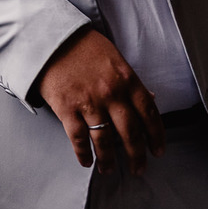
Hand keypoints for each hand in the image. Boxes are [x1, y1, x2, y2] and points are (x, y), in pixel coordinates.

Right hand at [37, 28, 165, 175]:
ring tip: (109, 170)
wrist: (50, 38)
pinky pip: (79, 139)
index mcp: (126, 79)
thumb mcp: (114, 58)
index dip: (156, 135)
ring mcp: (89, 103)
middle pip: (130, 133)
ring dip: (109, 160)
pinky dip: (84, 154)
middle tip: (138, 169)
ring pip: (105, 141)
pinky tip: (87, 161)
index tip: (157, 150)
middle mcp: (111, 94)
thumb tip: (149, 98)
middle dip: (136, 155)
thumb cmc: (83, 46)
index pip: (148, 113)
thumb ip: (131, 81)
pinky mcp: (67, 109)